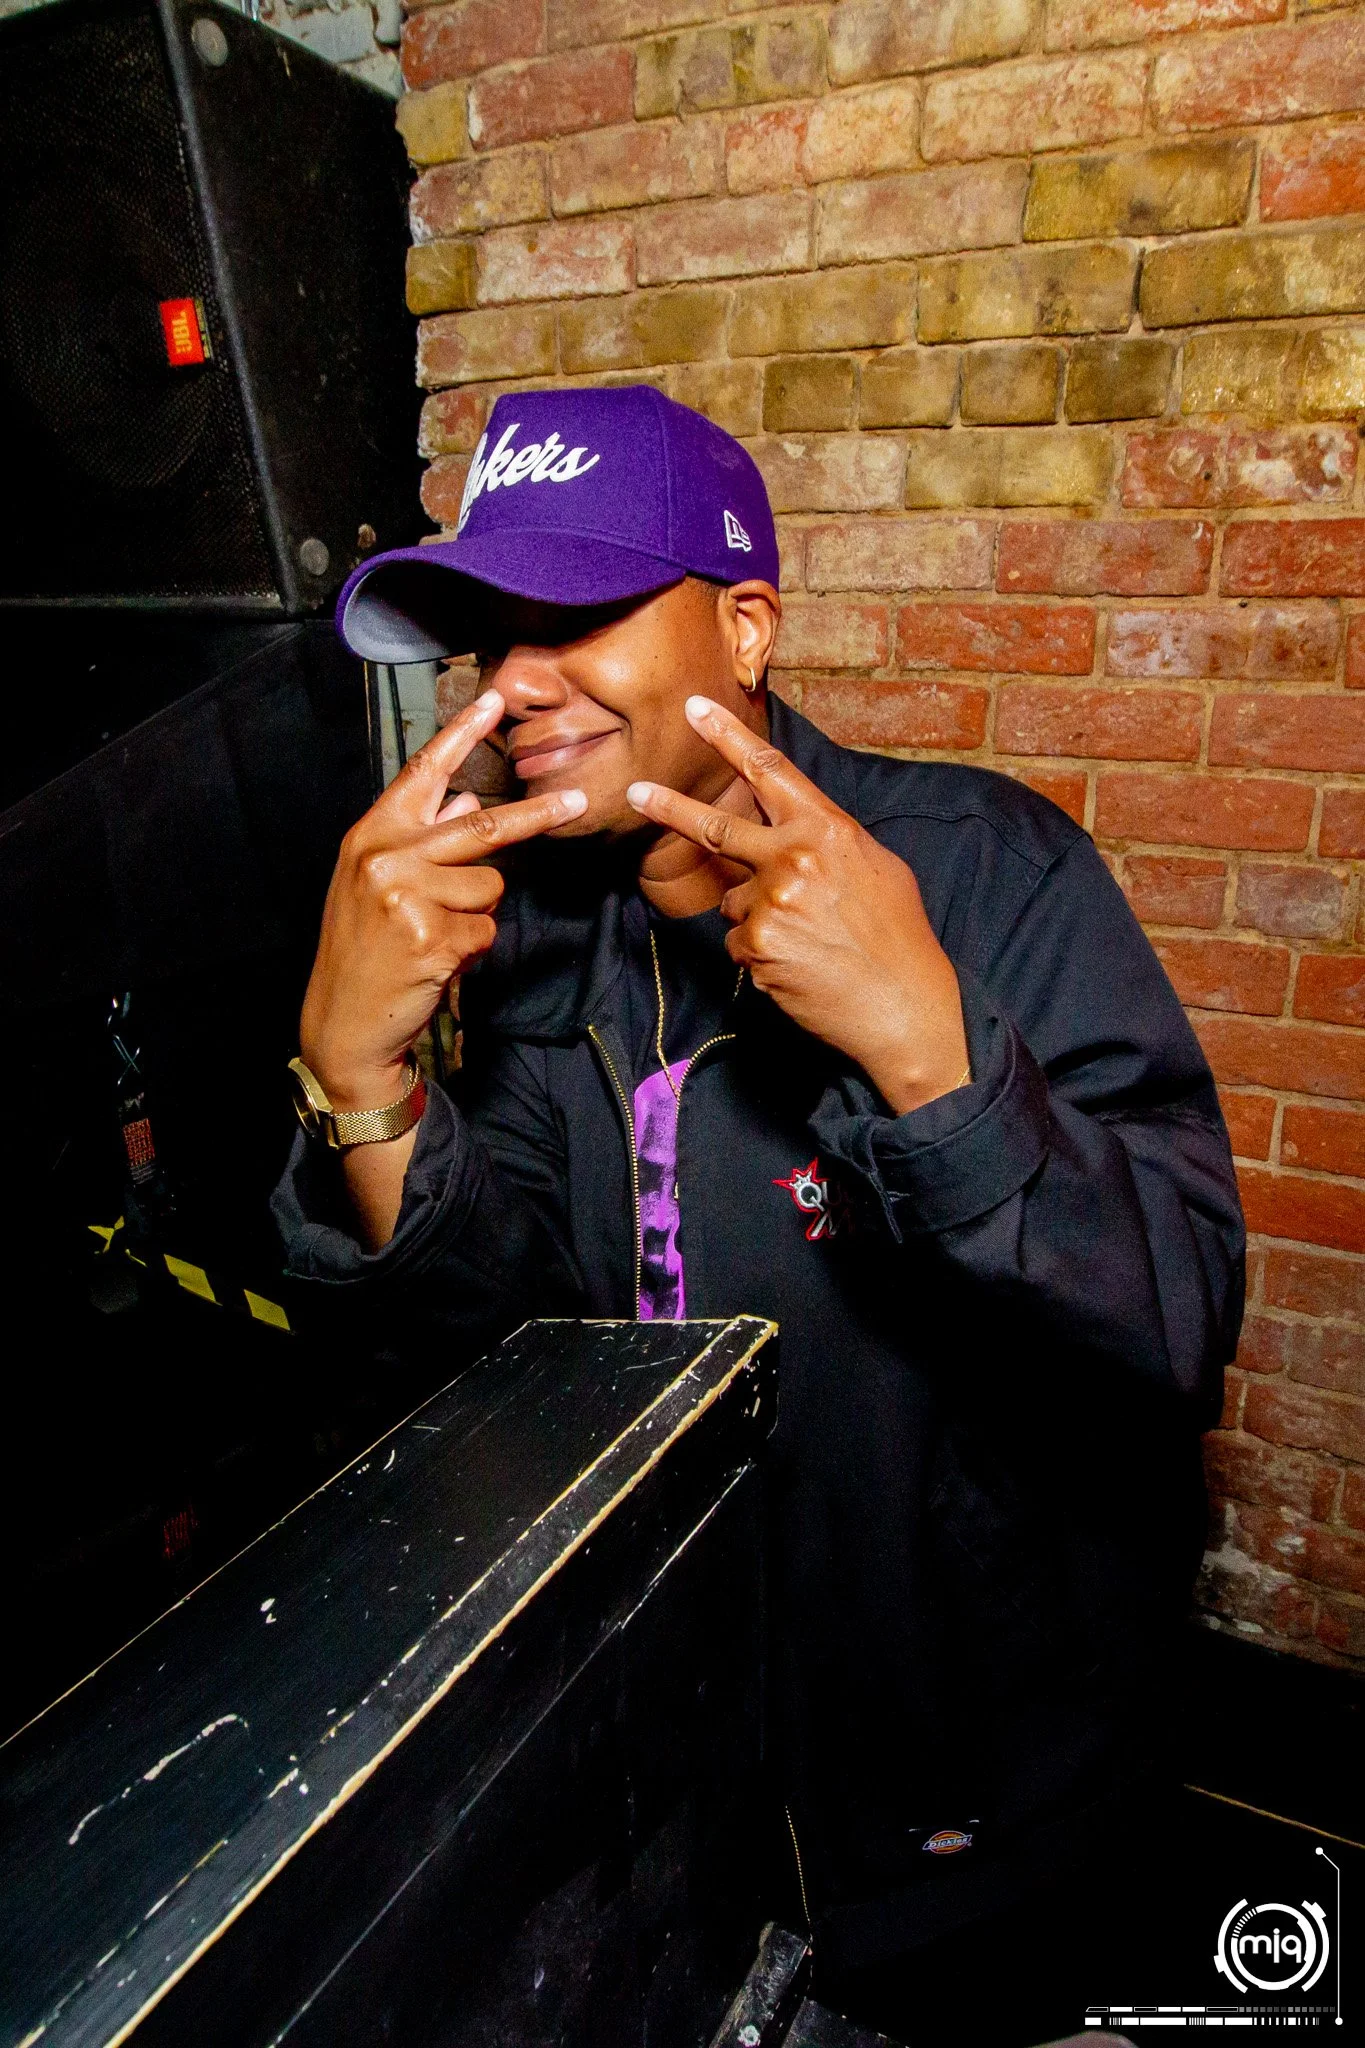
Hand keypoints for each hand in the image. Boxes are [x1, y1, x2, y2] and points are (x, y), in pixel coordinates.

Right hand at [300, 689, 584, 1108]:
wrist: (342, 1022)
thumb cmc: (367, 951)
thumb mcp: (380, 885)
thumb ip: (422, 841)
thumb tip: (470, 799)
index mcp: (371, 835)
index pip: (423, 772)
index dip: (461, 735)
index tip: (496, 700)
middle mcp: (385, 856)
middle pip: (481, 827)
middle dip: (537, 817)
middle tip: (579, 802)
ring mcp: (405, 895)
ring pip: (490, 887)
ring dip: (477, 915)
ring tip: (435, 937)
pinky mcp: (429, 936)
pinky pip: (485, 931)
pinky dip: (472, 951)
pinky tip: (435, 963)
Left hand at [627, 697, 968, 1114]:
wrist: (903, 1005)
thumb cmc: (897, 936)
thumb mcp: (876, 868)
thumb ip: (827, 842)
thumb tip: (795, 833)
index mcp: (826, 830)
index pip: (768, 771)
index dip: (726, 737)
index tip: (694, 711)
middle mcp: (793, 858)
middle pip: (715, 826)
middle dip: (669, 808)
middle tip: (635, 792)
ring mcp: (770, 902)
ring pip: (735, 899)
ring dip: (757, 915)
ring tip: (805, 938)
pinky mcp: (755, 946)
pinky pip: (738, 942)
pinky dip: (759, 953)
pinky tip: (796, 964)